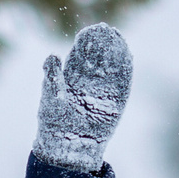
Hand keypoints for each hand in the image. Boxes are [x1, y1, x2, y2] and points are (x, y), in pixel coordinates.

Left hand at [31, 23, 132, 175]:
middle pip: (97, 59)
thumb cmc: (54, 124)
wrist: (68, 148)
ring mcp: (102, 92)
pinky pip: (121, 83)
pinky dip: (125, 69)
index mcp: (71, 79)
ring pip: (110, 68)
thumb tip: (52, 55)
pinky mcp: (115, 102)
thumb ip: (52, 77)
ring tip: (117, 36)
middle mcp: (88, 83)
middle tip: (105, 29)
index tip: (89, 31)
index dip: (85, 44)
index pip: (80, 57)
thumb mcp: (50, 98)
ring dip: (114, 52)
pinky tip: (127, 54)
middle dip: (101, 44)